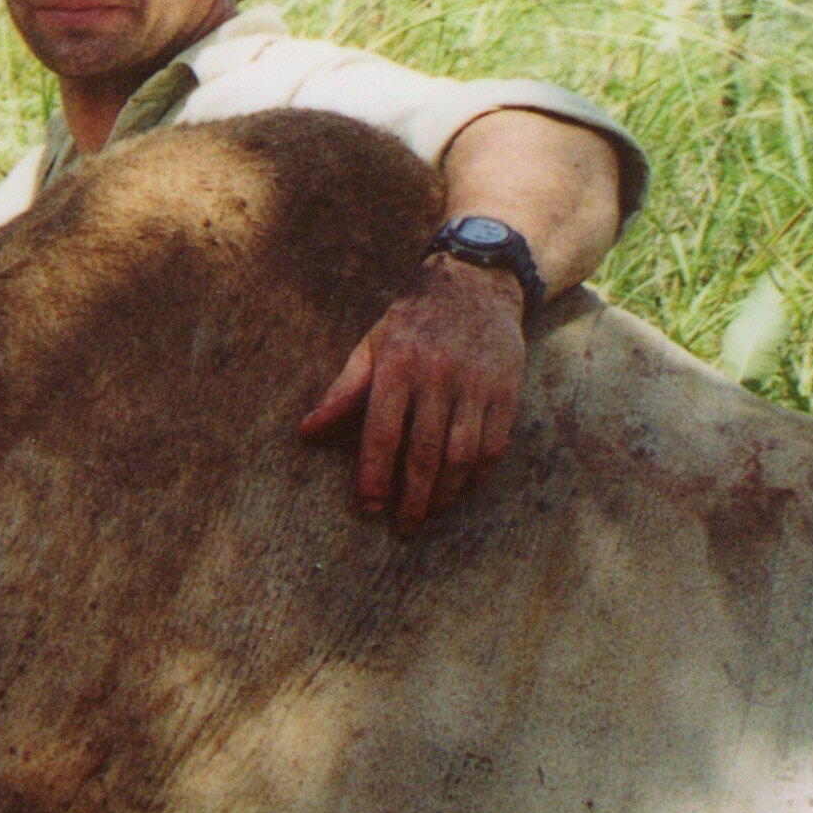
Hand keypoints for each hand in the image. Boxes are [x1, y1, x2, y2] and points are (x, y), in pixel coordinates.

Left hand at [298, 260, 527, 532]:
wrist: (476, 286)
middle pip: (424, 452)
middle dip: (411, 497)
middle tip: (402, 526)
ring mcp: (476, 385)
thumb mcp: (372, 345)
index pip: (383, 433)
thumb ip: (343, 391)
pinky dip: (477, 476)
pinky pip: (494, 446)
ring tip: (429, 512)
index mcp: (398, 365)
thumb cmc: (414, 321)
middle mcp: (438, 376)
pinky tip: (461, 489)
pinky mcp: (506, 391)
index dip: (374, 475)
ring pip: (461, 456)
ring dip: (445, 493)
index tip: (368, 508)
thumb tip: (306, 432)